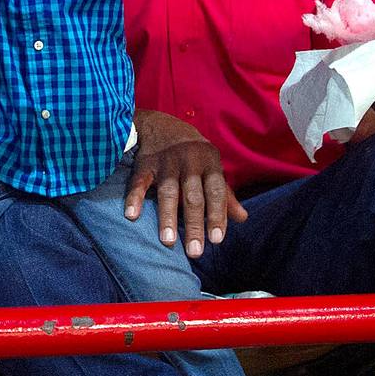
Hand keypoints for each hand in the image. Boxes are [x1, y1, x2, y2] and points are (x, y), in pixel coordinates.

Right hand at [126, 110, 247, 258]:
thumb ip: (225, 195)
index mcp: (210, 162)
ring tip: (168, 242)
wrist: (161, 124)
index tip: (217, 240)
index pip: (216, 192)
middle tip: (194, 252)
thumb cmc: (192, 153)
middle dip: (194, 225)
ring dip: (167, 217)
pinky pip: (139, 181)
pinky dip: (134, 197)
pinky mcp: (145, 162)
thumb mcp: (212, 167)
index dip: (217, 215)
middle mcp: (189, 161)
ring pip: (168, 192)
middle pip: (193, 197)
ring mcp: (166, 161)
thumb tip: (242, 219)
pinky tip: (132, 216)